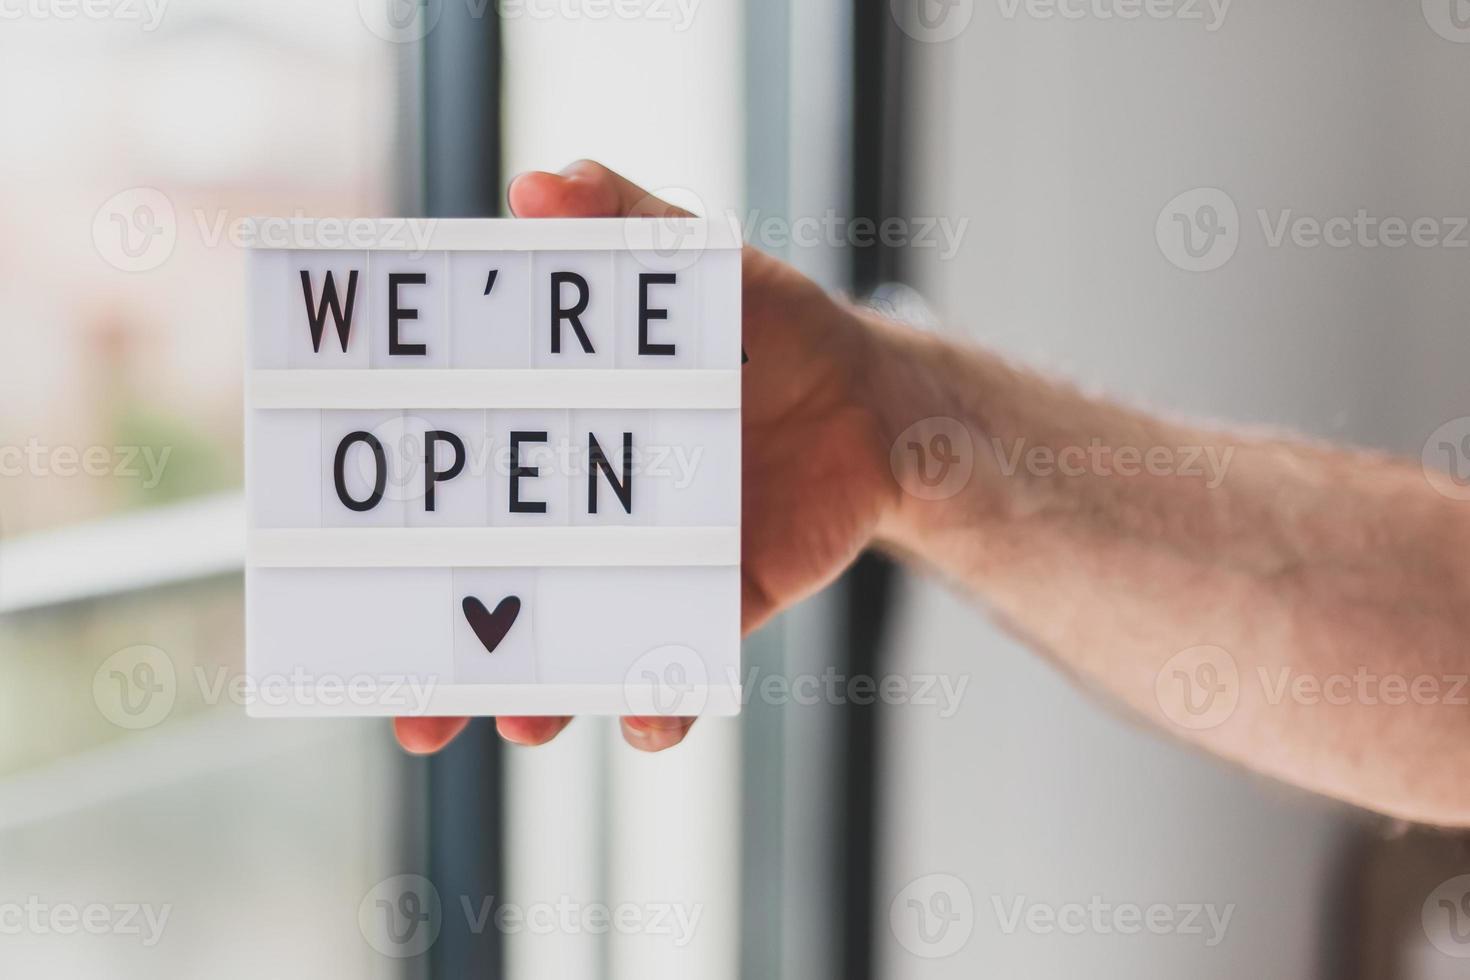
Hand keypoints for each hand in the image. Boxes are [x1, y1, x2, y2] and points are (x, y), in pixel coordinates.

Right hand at [395, 161, 895, 754]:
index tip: (337, 582)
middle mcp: (586, 518)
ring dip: (540, 698)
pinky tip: (647, 719)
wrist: (870, 396)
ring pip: (575, 654)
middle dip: (450, 669)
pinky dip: (662, 701)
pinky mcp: (720, 604)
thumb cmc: (766, 325)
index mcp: (553, 438)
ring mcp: (650, 569)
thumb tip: (541, 183)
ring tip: (522, 725)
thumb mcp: (694, 263)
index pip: (454, 497)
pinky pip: (682, 666)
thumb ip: (622, 220)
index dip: (395, 544)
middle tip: (413, 717)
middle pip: (497, 606)